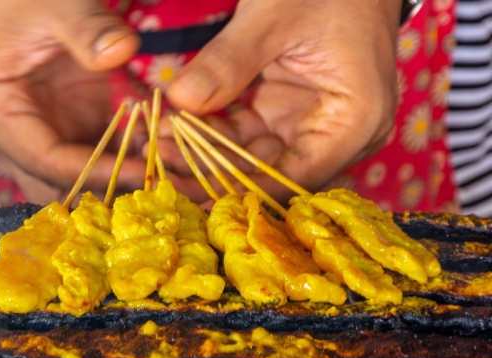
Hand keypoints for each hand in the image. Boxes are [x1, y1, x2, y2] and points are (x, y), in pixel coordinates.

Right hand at [0, 0, 146, 202]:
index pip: (46, 161)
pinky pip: (100, 158)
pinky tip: (165, 148)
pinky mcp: (69, 128)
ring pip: (82, 181)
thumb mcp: (55, 2)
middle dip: (109, 189)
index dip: (97, 173)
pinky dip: (131, 158)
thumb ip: (87, 26)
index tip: (145, 172)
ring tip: (169, 168)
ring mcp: (43, 135)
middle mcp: (14, 135)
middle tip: (162, 183)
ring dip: (122, 180)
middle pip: (60, 186)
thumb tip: (121, 49)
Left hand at [163, 0, 400, 201]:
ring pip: (250, 158)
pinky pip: (244, 135)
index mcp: (355, 119)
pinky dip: (210, 133)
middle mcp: (338, 134)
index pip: (292, 179)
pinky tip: (171, 128)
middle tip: (158, 164)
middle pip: (269, 174)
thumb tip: (180, 101)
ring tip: (154, 144)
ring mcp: (310, 124)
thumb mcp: (273, 15)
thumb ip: (228, 61)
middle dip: (210, 173)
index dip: (237, 190)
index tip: (185, 188)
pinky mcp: (286, 112)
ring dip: (203, 155)